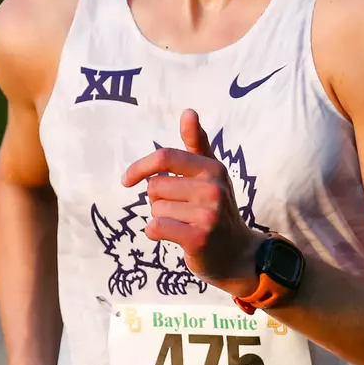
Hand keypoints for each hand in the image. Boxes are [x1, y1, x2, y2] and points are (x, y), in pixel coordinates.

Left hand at [122, 109, 260, 297]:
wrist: (237, 253)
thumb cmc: (216, 209)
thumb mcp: (211, 174)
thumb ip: (197, 143)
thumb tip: (189, 111)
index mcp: (213, 168)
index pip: (165, 157)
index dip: (140, 167)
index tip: (126, 180)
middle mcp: (213, 188)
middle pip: (154, 186)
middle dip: (158, 200)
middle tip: (180, 211)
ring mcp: (208, 214)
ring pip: (155, 209)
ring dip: (161, 218)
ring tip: (183, 224)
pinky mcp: (199, 238)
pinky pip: (156, 227)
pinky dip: (156, 233)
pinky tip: (175, 237)